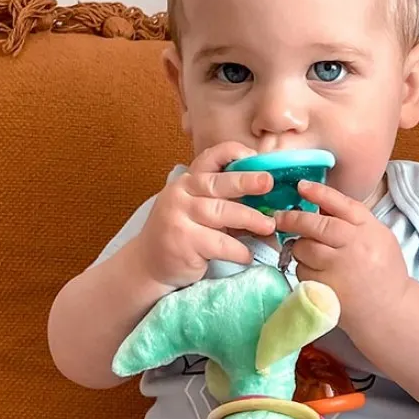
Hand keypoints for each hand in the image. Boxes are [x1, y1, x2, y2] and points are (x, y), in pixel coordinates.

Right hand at [130, 141, 275, 289]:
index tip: (254, 155)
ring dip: (249, 219)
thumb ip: (226, 205)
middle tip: (268, 182)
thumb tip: (268, 209)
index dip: (232, 153)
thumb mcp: (199, 213)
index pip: (209, 159)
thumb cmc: (183, 236)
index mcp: (188, 182)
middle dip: (246, 181)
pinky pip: (218, 243)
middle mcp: (181, 193)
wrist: (149, 265)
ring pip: (221, 213)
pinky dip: (238, 250)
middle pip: (218, 184)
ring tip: (268, 226)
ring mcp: (179, 216)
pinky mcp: (183, 240)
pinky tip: (247, 255)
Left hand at [276, 180, 410, 335]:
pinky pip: (303, 272)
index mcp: (370, 230)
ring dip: (300, 248)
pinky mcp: (326, 289)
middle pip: (317, 225)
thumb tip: (320, 203)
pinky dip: (304, 270)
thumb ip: (354, 221)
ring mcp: (340, 269)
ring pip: (305, 249)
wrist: (389, 311)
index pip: (341, 205)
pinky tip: (316, 274)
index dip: (319, 192)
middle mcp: (355, 247)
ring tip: (310, 254)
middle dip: (294, 219)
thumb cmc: (383, 271)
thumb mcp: (378, 238)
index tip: (301, 186)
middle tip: (280, 217)